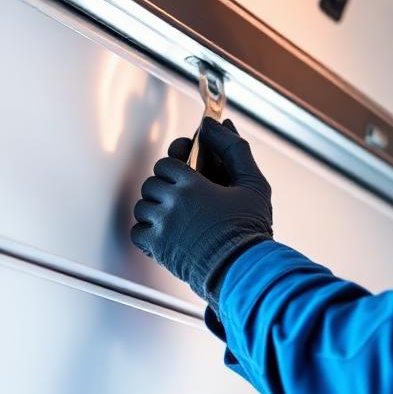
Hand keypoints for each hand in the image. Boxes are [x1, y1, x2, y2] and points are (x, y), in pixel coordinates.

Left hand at [131, 117, 272, 309]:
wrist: (244, 269)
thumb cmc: (250, 229)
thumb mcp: (253, 183)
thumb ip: (235, 149)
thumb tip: (218, 125)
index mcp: (192, 184)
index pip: (167, 163)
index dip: (176, 166)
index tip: (186, 171)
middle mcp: (172, 203)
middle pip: (152, 183)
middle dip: (166, 187)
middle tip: (185, 197)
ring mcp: (162, 227)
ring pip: (142, 207)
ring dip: (156, 208)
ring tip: (178, 216)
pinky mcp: (158, 248)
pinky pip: (138, 232)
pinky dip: (148, 231)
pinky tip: (168, 233)